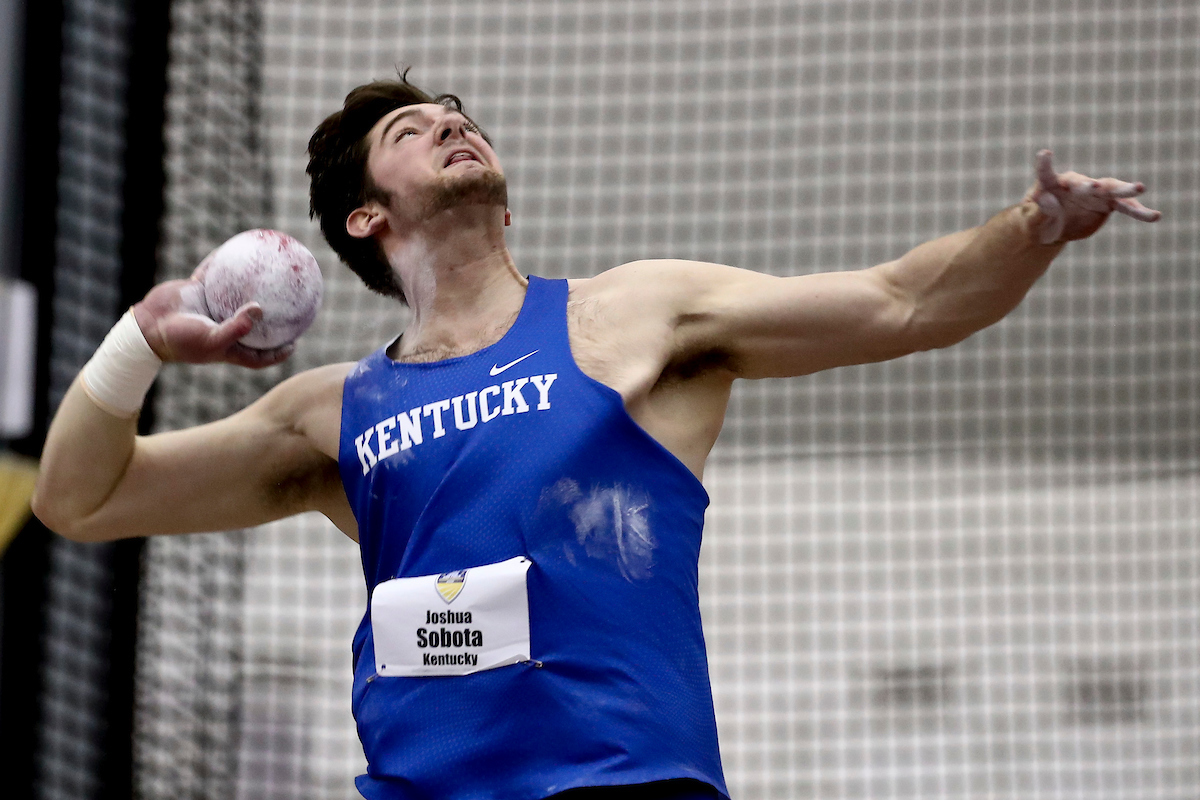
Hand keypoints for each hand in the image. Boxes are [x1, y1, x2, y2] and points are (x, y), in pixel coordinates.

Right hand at [131, 255, 293, 367]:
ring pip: (236, 295)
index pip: (259, 354)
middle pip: (253, 324)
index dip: (277, 352)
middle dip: (271, 318)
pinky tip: (237, 249)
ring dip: (250, 285)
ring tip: (269, 271)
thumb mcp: (212, 340)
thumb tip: (259, 309)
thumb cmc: (180, 340)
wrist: (148, 326)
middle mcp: (223, 327)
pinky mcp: (198, 291)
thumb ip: (237, 327)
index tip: (294, 343)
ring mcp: (211, 309)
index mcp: (229, 346)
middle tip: (291, 306)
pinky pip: (215, 274)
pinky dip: (224, 264)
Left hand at [1024, 150, 1160, 244]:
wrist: (1053, 229)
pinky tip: (1154, 216)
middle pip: (1084, 183)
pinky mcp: (1107, 204)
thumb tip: (1046, 199)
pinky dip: (1138, 211)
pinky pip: (1125, 207)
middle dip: (1089, 186)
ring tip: (1141, 188)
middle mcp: (1075, 185)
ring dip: (1124, 189)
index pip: (1045, 174)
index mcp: (1051, 186)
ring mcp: (1094, 193)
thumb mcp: (1033, 222)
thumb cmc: (1037, 223)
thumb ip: (1039, 212)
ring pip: (1111, 189)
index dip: (1044, 165)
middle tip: (1095, 187)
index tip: (1044, 153)